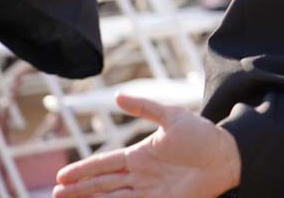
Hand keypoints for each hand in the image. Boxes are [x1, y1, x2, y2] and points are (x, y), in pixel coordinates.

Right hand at [54, 94, 240, 197]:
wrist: (227, 155)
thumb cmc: (202, 135)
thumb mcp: (172, 116)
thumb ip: (145, 108)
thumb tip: (117, 96)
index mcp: (139, 155)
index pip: (104, 163)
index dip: (83, 170)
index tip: (62, 178)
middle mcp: (140, 175)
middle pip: (102, 183)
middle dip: (79, 190)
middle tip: (56, 195)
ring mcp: (148, 191)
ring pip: (112, 197)